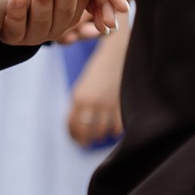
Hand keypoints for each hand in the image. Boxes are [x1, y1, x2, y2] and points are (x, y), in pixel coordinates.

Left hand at [66, 27, 127, 145]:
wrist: (117, 52)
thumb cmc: (99, 69)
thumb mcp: (84, 86)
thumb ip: (80, 105)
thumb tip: (79, 126)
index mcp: (78, 97)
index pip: (73, 125)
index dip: (74, 135)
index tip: (77, 139)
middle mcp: (92, 103)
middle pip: (86, 131)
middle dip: (86, 139)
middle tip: (88, 142)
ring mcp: (107, 104)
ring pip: (101, 131)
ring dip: (100, 135)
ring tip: (100, 134)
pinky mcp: (121, 104)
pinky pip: (117, 127)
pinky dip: (115, 131)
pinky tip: (114, 129)